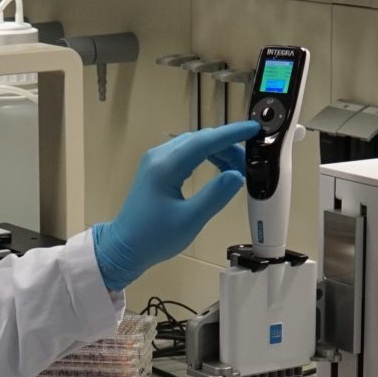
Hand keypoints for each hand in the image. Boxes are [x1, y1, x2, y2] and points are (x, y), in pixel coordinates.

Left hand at [90, 121, 259, 291]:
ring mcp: (156, 161)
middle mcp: (159, 156)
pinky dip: (205, 156)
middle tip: (249, 163)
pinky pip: (185, 153)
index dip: (231, 134)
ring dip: (217, 151)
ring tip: (237, 169)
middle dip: (227, 145)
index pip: (205, 141)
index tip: (254, 129)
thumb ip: (215, 195)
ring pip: (193, 144)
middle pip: (200, 140)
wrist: (124, 247)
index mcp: (166, 166)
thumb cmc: (155, 238)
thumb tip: (237, 175)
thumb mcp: (190, 220)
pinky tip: (218, 168)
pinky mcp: (156, 168)